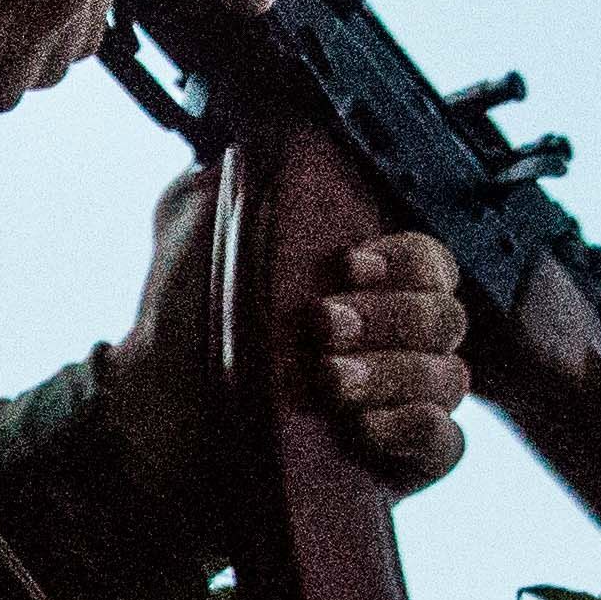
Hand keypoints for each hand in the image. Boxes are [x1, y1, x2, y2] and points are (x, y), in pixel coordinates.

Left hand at [91, 172, 473, 494]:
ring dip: (390, 372)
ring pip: (449, 377)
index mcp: (363, 284)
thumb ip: (236, 173)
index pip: (427, 259)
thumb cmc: (178, 320)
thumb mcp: (195, 224)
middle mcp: (390, 339)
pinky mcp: (400, 463)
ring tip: (325, 381)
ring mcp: (401, 401)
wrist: (151, 408)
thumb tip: (270, 136)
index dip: (401, 258)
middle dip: (386, 318)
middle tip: (318, 327)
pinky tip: (362, 426)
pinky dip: (414, 427)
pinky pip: (447, 442)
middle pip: (444, 316)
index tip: (343, 266)